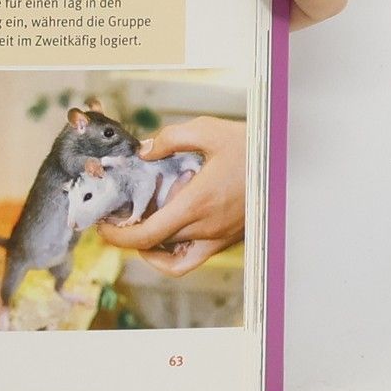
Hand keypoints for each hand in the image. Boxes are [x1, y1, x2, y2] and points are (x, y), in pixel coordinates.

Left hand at [94, 117, 245, 275]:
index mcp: (197, 203)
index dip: (118, 236)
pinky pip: (194, 259)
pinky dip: (173, 256)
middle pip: (155, 245)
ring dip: (150, 247)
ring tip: (136, 225)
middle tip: (113, 218)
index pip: (147, 235)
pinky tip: (165, 233)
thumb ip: (170, 139)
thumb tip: (144, 152)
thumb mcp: (208, 130)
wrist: (289, 163)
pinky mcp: (228, 239)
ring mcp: (220, 237)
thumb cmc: (252, 146)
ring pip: (175, 258)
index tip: (102, 227)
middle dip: (128, 235)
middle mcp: (207, 227)